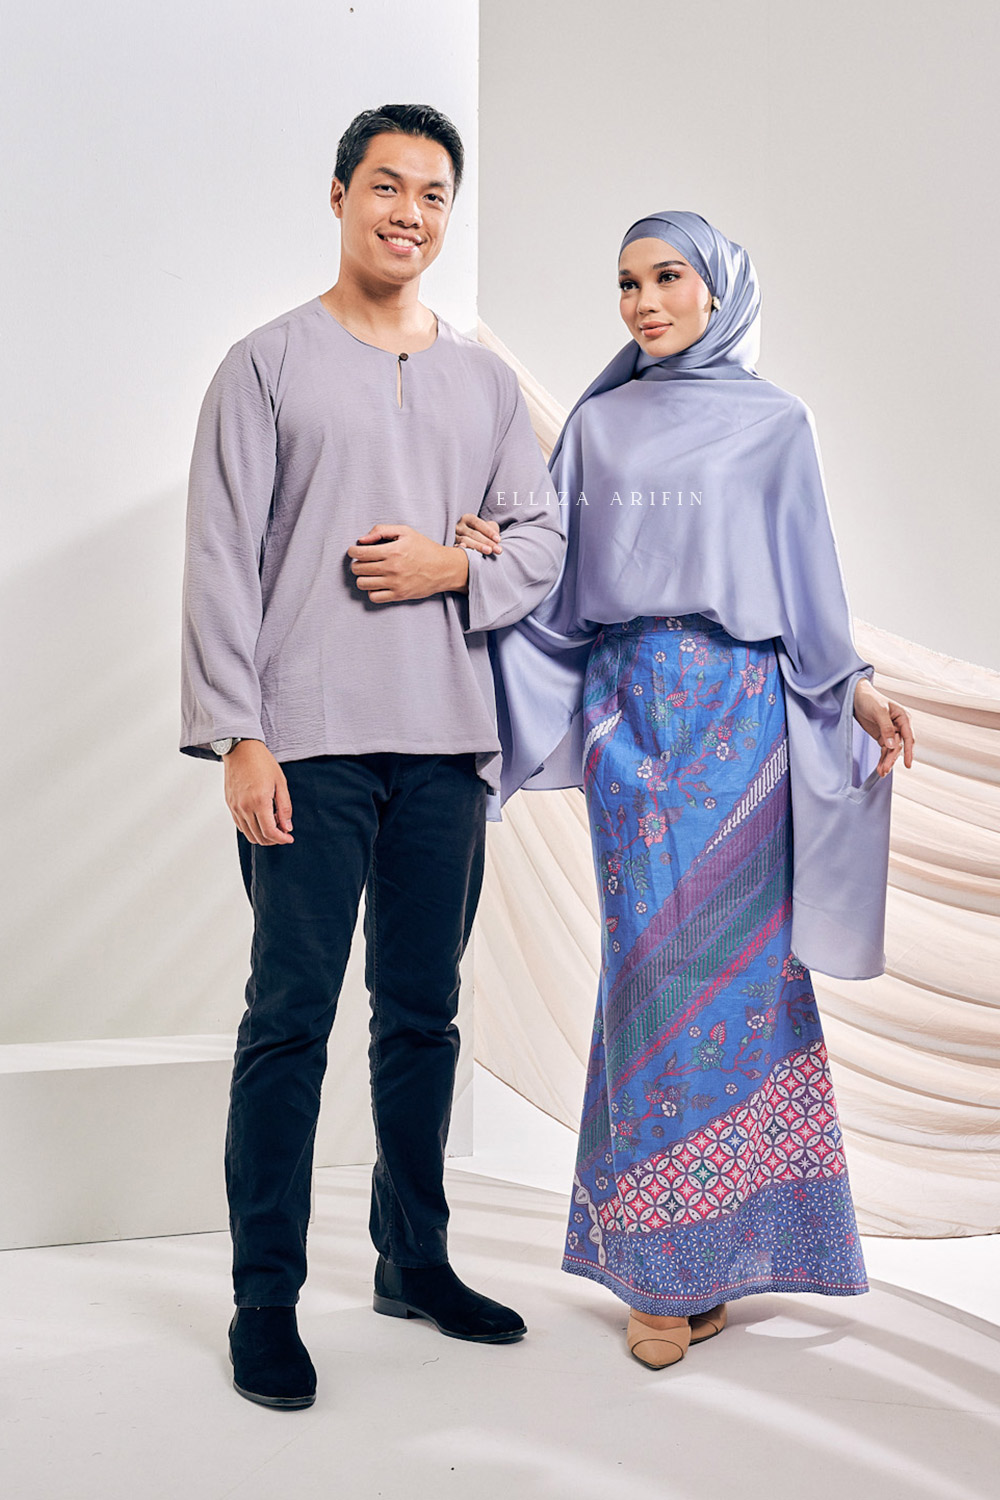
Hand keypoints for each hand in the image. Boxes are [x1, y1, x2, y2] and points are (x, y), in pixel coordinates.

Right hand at [223, 739, 293, 844]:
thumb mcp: (280, 783)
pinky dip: (251, 829)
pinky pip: (240, 825)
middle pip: (259, 837)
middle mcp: (244, 807)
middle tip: (283, 832)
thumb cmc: (262, 762)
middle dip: (273, 840)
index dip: (281, 839)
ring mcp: (235, 807)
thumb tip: (287, 827)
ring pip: (248, 834)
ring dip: (262, 836)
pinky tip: (261, 820)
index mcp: (259, 802)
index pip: (270, 832)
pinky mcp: (230, 805)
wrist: (241, 749)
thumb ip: (284, 807)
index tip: (289, 838)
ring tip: (273, 825)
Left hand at [347, 522, 468, 600]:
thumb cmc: (424, 548)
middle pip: (358, 569)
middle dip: (357, 563)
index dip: (352, 551)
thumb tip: (361, 540)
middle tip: (364, 561)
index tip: (355, 551)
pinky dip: (372, 591)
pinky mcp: (399, 595)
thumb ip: (381, 530)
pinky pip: (374, 597)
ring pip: (363, 584)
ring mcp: (395, 584)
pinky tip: (377, 584)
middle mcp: (392, 568)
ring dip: (362, 578)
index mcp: (392, 551)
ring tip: (369, 573)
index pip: (359, 553)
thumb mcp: (405, 531)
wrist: (444, 568)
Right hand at [455, 513, 502, 555]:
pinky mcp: (450, 545)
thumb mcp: (485, 527)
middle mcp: (459, 526)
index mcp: (468, 518)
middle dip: (487, 541)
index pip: (479, 524)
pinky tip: (468, 554)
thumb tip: (496, 539)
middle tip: (498, 549)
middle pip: (473, 533)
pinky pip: (455, 548)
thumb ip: (491, 529)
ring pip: (465, 541)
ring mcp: (453, 536)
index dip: (489, 531)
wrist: (464, 539)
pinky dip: (461, 550)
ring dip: (478, 546)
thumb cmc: (478, 533)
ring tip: (488, 551)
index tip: (498, 540)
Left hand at [852, 677, 914, 777]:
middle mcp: (899, 726)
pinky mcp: (882, 736)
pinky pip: (884, 750)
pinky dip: (882, 759)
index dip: (909, 751)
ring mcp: (891, 732)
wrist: (855, 696)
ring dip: (887, 761)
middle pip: (899, 746)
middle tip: (885, 769)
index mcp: (903, 718)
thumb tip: (892, 745)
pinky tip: (880, 768)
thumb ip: (886, 728)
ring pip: (892, 750)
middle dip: (892, 758)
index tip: (908, 764)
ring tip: (882, 772)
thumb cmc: (869, 699)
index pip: (908, 737)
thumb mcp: (878, 711)